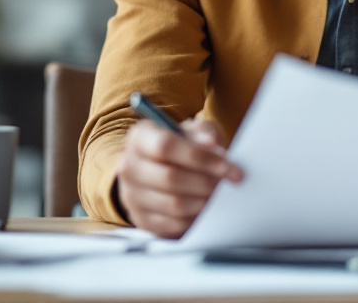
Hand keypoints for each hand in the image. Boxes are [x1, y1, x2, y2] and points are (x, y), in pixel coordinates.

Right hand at [115, 117, 244, 237]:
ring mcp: (132, 195)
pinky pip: (173, 224)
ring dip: (203, 201)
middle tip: (227, 184)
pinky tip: (207, 208)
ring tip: (219, 195)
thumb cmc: (183, 147)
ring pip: (173, 204)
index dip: (200, 157)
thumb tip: (211, 145)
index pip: (165, 146)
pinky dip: (195, 218)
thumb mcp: (194, 132)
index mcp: (139, 137)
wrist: (167, 170)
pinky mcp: (142, 220)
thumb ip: (204, 133)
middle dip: (206, 182)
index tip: (229, 166)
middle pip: (170, 177)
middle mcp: (129, 166)